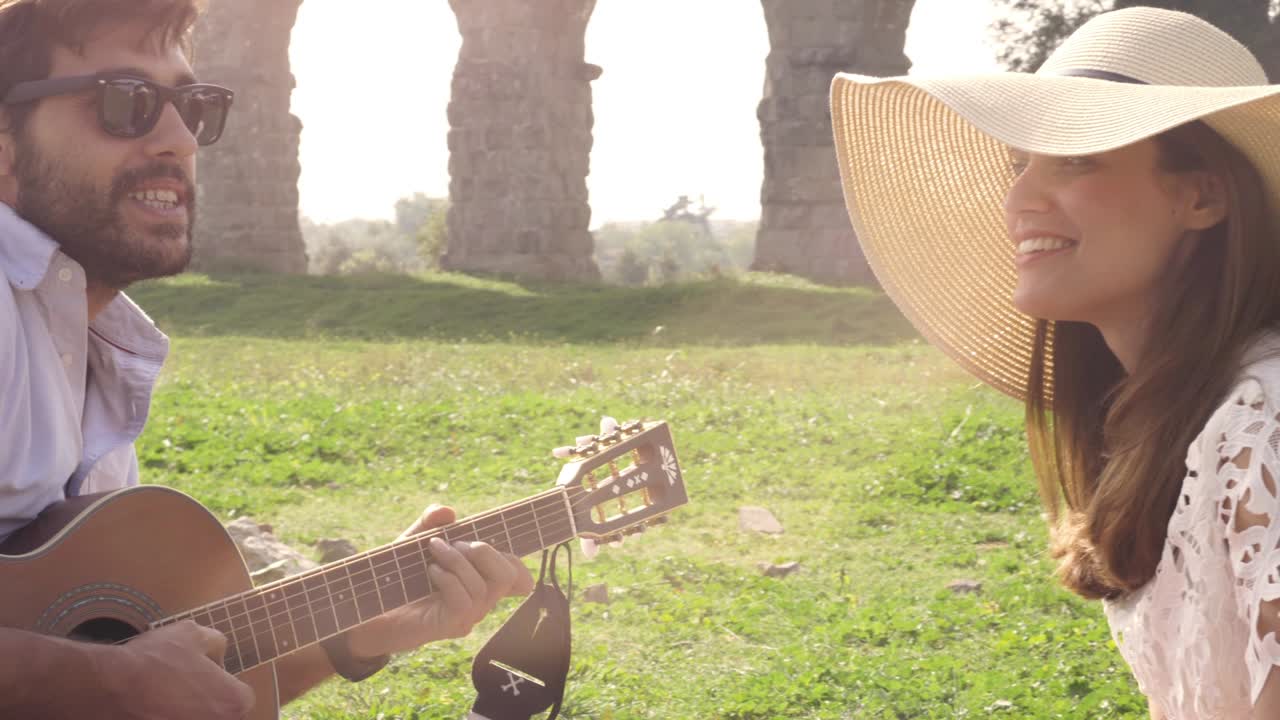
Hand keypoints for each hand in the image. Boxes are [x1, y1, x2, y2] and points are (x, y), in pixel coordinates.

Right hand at [100, 620, 254, 718]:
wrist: (108, 689)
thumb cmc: (154, 661)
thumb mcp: (193, 633)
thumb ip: (216, 642)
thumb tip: (218, 653)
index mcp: (235, 702)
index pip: (238, 697)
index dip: (219, 683)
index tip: (198, 678)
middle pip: (220, 714)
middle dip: (203, 703)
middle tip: (179, 691)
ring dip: (184, 713)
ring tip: (162, 701)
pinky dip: (164, 717)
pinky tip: (151, 710)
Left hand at [346, 504, 534, 657]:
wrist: (367, 611)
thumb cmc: (396, 576)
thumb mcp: (413, 541)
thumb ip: (430, 522)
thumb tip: (447, 511)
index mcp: (480, 581)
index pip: (518, 577)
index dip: (518, 560)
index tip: (486, 541)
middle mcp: (480, 601)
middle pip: (509, 576)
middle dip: (486, 552)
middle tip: (458, 542)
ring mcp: (467, 616)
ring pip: (482, 587)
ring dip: (457, 560)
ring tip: (433, 548)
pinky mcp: (449, 626)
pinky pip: (463, 601)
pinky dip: (448, 579)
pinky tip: (430, 570)